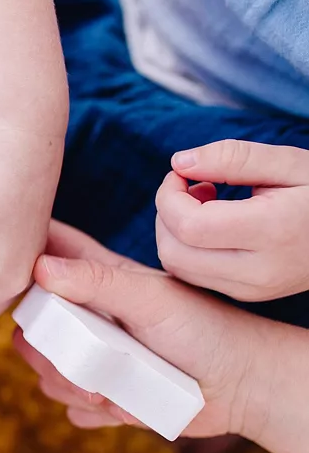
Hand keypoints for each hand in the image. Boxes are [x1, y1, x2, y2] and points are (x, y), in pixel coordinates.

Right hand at [13, 220, 264, 439]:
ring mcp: (91, 356)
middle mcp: (85, 317)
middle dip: (45, 347)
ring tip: (110, 387)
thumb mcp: (151, 297)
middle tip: (79, 356)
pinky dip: (90, 410)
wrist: (239, 385)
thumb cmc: (203, 327)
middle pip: (30, 325)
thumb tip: (40, 268)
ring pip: (45, 370)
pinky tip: (122, 402)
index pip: (43, 254)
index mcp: (93, 280)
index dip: (22, 261)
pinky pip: (70, 405)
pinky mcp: (101, 394)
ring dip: (70, 384)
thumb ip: (98, 281)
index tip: (23, 280)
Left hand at [155, 139, 308, 300]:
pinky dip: (186, 247)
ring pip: (178, 267)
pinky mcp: (247, 295)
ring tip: (203, 201)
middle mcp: (260, 270)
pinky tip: (211, 223)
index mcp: (272, 231)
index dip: (169, 195)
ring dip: (173, 231)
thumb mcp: (288, 162)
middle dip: (165, 213)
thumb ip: (232, 157)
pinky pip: (193, 275)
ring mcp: (253, 289)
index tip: (182, 172)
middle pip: (174, 251)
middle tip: (190, 184)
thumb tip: (180, 162)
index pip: (188, 225)